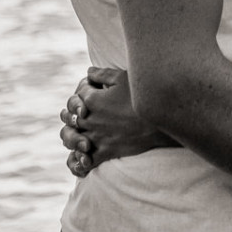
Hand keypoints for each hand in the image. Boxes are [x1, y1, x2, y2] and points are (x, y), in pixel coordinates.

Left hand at [57, 65, 177, 175]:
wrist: (162, 123)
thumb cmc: (144, 97)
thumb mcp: (125, 78)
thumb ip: (103, 73)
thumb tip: (88, 71)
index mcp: (92, 100)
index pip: (78, 93)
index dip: (84, 87)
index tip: (93, 86)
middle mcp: (89, 120)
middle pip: (69, 116)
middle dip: (73, 111)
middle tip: (82, 109)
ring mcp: (96, 138)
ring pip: (71, 139)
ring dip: (71, 134)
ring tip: (77, 131)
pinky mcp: (105, 152)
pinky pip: (84, 160)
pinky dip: (80, 160)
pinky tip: (83, 156)